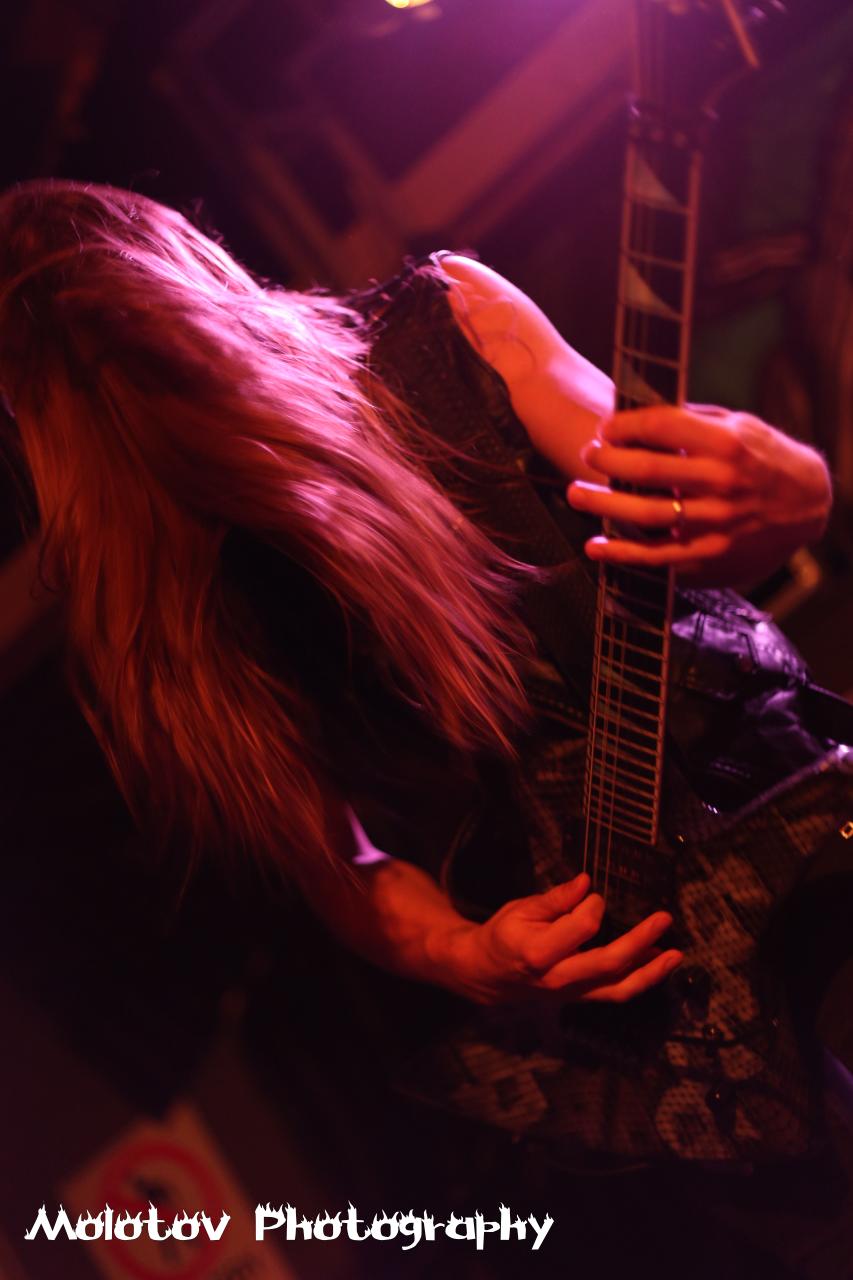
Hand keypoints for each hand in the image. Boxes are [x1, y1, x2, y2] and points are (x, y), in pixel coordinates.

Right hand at [445, 873, 681, 1005]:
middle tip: (664, 918)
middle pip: (609, 964)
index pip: (582, 927)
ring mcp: (572, 994)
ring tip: (675, 953)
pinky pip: (615, 993)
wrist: (484, 975)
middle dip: (642, 940)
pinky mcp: (580, 999)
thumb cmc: (502, 936)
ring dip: (651, 971)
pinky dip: (639, 979)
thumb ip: (555, 899)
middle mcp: (559, 978)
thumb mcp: (520, 909)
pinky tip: (656, 963)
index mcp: (539, 952)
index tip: (593, 893)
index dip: (593, 905)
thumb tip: (586, 883)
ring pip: (619, 989)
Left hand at [567, 405, 831, 585]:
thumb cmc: (766, 457)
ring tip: (575, 493)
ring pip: (646, 516)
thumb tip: (639, 414)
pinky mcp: (709, 554)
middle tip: (586, 455)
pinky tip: (596, 546)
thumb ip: (692, 421)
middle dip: (608, 462)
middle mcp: (720, 483)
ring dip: (603, 504)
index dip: (624, 426)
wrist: (807, 504)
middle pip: (647, 472)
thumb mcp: (739, 425)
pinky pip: (658, 557)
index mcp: (726, 444)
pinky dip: (622, 554)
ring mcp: (714, 522)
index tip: (605, 428)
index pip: (661, 428)